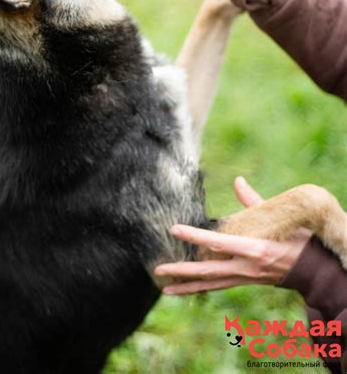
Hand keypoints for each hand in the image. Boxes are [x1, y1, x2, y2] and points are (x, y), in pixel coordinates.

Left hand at [154, 177, 310, 294]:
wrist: (312, 270)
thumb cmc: (295, 239)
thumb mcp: (277, 220)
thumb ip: (253, 201)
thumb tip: (237, 181)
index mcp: (253, 248)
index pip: (217, 241)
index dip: (194, 236)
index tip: (174, 230)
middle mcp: (245, 266)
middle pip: (207, 270)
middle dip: (182, 270)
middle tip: (159, 268)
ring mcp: (243, 277)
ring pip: (210, 283)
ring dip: (186, 284)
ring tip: (164, 285)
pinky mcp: (242, 282)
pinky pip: (216, 287)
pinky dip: (198, 289)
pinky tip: (181, 291)